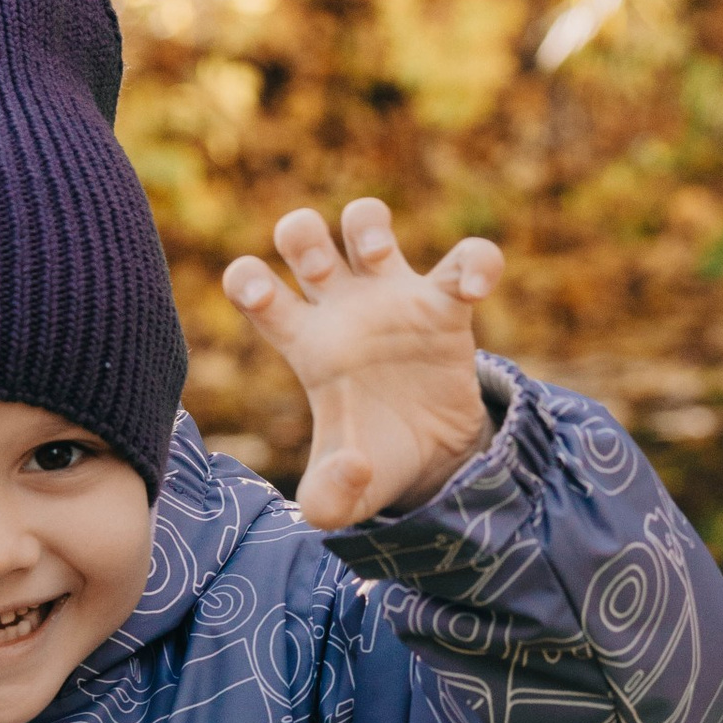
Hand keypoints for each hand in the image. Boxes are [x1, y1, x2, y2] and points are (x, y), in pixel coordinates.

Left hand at [224, 196, 503, 530]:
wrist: (433, 466)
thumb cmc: (374, 466)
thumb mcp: (342, 501)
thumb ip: (329, 499)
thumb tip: (352, 467)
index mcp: (306, 345)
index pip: (256, 290)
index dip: (248, 281)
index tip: (261, 296)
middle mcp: (342, 310)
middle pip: (302, 236)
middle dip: (302, 234)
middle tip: (321, 273)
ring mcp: (393, 300)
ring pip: (366, 221)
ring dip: (367, 223)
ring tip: (376, 255)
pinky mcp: (445, 306)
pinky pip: (465, 259)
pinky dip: (474, 262)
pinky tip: (473, 291)